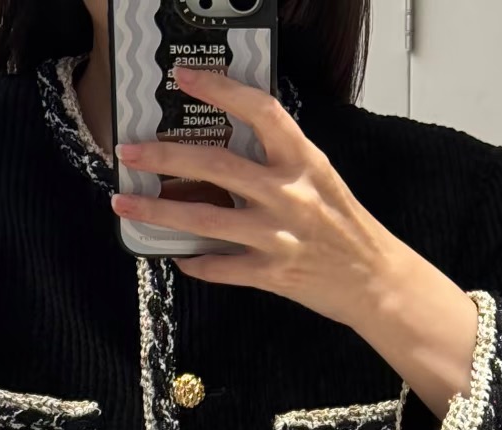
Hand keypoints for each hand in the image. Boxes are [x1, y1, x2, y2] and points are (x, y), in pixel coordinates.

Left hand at [111, 65, 480, 418]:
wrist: (375, 280)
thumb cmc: (345, 228)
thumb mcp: (319, 179)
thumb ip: (278, 162)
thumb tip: (224, 150)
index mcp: (303, 161)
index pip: (259, 110)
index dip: (220, 89)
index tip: (185, 78)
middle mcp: (289, 194)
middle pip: (216, 166)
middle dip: (165, 157)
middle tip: (130, 151)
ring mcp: (279, 236)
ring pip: (205, 220)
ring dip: (158, 213)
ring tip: (125, 205)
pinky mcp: (272, 274)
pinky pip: (221, 267)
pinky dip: (195, 262)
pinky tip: (177, 256)